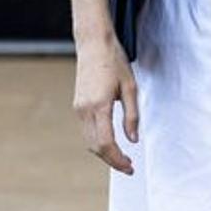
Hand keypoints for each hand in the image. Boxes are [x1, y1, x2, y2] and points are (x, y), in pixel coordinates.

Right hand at [73, 31, 138, 173]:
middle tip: (128, 166)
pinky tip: (110, 142)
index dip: (117, 160)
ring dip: (104, 153)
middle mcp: (85, 110)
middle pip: (95, 147)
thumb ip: (132, 116)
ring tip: (122, 157)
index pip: (105, 143)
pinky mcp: (77, 106)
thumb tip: (133, 140)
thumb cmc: (114, 62)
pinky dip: (97, 141)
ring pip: (89, 141)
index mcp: (99, 105)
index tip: (129, 166)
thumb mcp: (130, 88)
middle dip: (112, 160)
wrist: (93, 44)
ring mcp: (78, 108)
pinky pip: (86, 131)